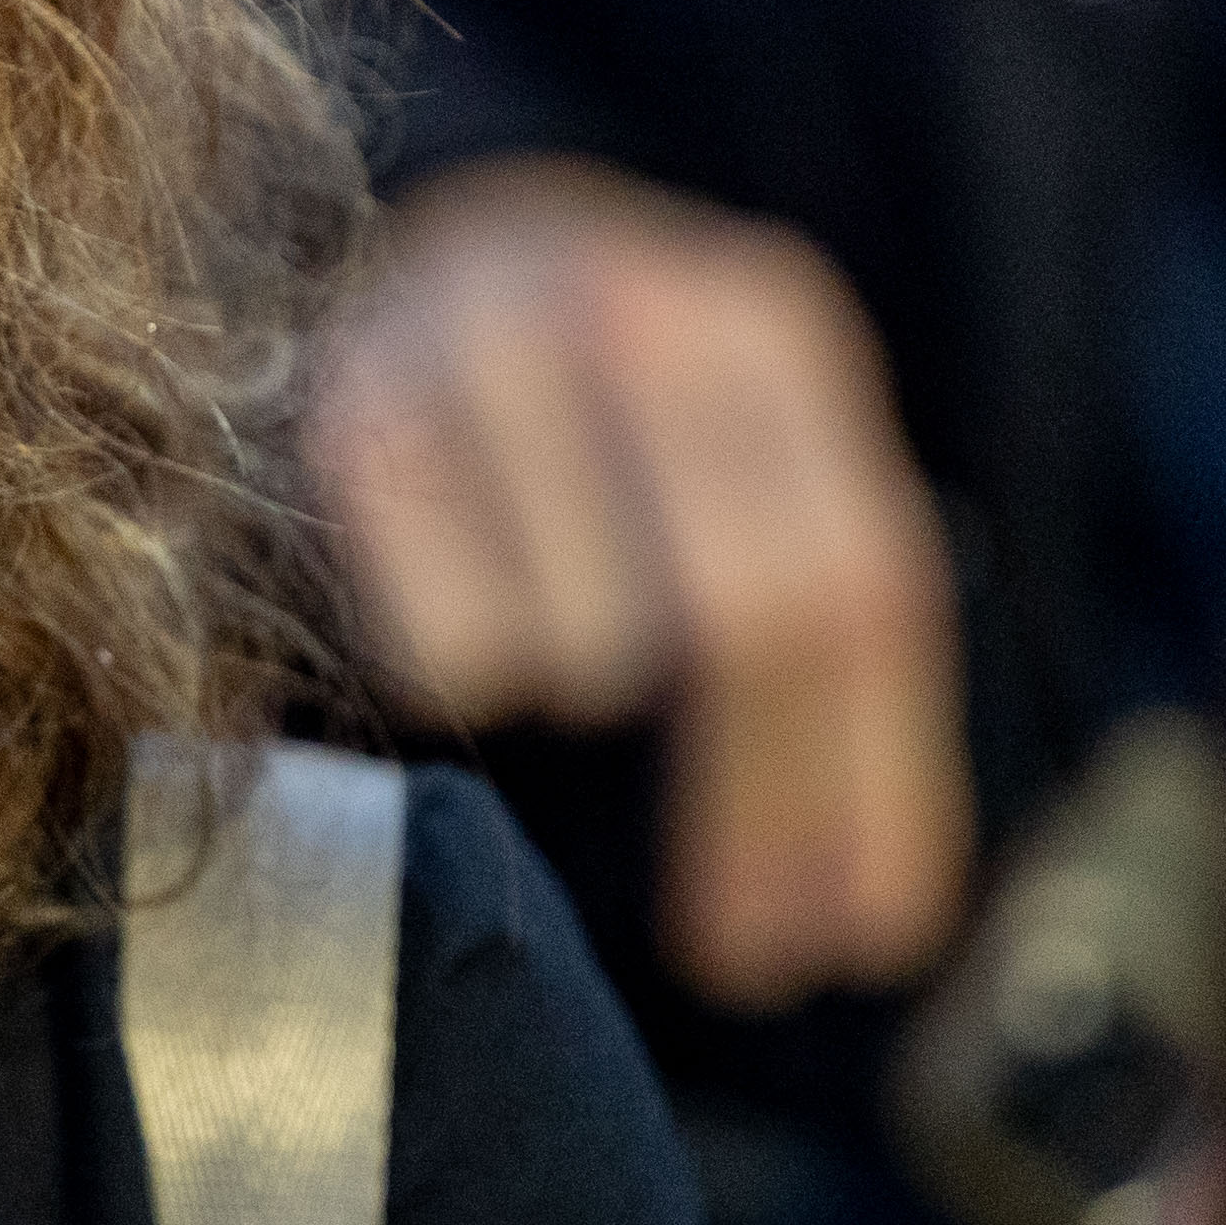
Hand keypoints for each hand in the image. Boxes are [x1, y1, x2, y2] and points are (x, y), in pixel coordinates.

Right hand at [307, 160, 972, 1008]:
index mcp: (771, 336)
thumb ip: (814, 651)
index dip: (872, 779)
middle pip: (749, 604)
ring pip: (581, 631)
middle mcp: (641, 312)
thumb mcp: (725, 481)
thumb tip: (875, 920)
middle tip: (739, 956)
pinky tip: (452, 656)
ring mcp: (489, 343)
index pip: (864, 582)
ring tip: (560, 688)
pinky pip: (440, 629)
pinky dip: (457, 672)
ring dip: (583, 696)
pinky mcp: (351, 402)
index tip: (853, 942)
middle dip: (754, 805)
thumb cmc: (589, 431)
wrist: (395, 268)